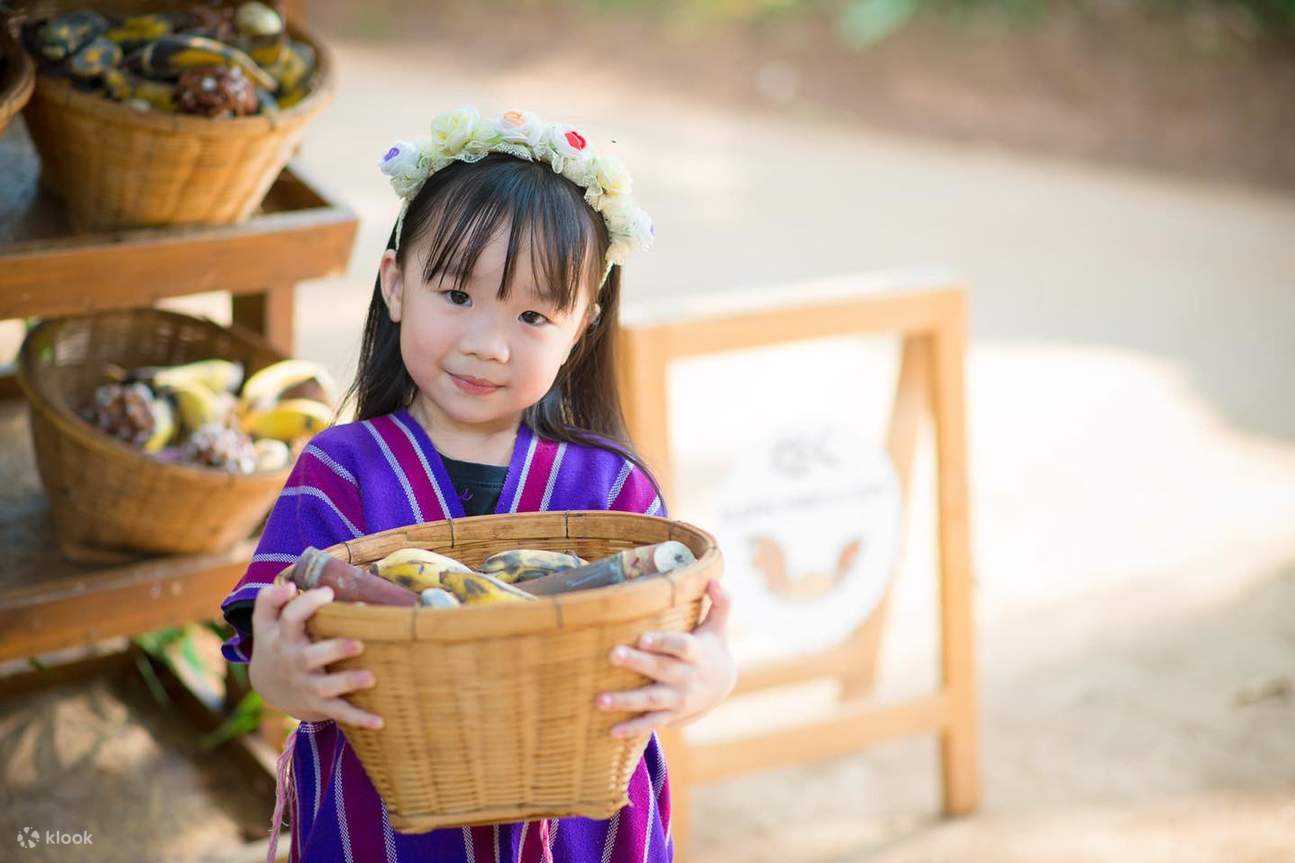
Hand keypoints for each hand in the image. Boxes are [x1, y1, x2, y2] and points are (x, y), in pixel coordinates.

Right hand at [248, 581, 383, 729]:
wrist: (266, 688)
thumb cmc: (275, 644)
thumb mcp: (264, 623)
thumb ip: (269, 600)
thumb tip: (289, 586)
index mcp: (283, 638)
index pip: (291, 619)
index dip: (307, 604)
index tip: (328, 592)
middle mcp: (294, 661)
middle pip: (310, 657)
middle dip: (333, 650)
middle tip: (357, 643)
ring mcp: (307, 685)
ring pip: (326, 687)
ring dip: (348, 682)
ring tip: (371, 677)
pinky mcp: (318, 704)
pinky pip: (339, 713)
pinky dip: (359, 719)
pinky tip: (380, 721)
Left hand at [597, 579, 736, 738]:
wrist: (723, 685)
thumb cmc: (711, 646)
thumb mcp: (718, 626)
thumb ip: (720, 603)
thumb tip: (713, 580)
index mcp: (696, 652)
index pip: (681, 646)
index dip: (664, 642)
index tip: (644, 637)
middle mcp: (687, 677)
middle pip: (661, 670)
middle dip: (637, 664)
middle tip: (613, 655)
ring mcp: (679, 699)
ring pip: (651, 700)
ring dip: (626, 701)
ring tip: (600, 700)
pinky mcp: (671, 715)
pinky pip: (651, 723)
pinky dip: (633, 729)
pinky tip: (611, 732)